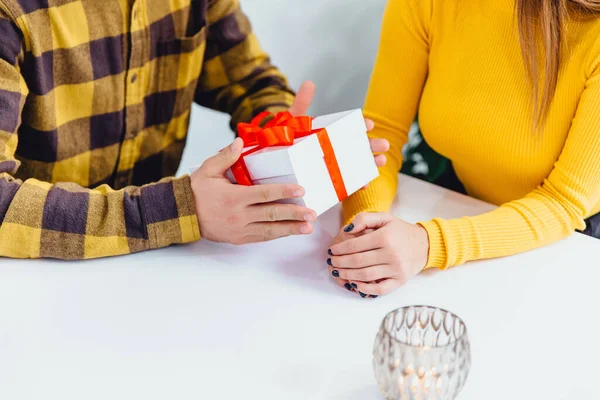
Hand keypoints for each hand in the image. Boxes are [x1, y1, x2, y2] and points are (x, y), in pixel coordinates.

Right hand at [191, 138, 315, 244]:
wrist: (182, 215)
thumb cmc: (196, 191)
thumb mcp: (208, 170)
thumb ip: (225, 157)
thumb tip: (239, 142)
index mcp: (234, 197)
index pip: (264, 194)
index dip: (284, 192)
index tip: (301, 190)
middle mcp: (239, 215)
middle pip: (272, 214)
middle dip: (294, 214)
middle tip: (312, 214)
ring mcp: (240, 228)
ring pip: (270, 230)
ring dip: (290, 229)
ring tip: (307, 228)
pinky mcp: (239, 238)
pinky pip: (261, 237)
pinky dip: (276, 235)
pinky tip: (289, 232)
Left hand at [289, 81, 388, 174]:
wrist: (276, 164)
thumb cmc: (287, 141)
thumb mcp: (293, 122)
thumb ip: (302, 105)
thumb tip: (309, 83)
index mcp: (332, 132)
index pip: (351, 126)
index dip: (362, 125)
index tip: (368, 124)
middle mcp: (338, 148)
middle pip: (360, 145)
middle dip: (373, 145)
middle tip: (384, 145)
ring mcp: (336, 165)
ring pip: (359, 164)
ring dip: (372, 163)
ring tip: (381, 161)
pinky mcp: (333, 181)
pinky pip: (348, 183)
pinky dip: (358, 184)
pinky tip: (365, 184)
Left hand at [327, 212, 429, 296]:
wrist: (425, 244)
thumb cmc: (401, 231)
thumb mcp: (385, 218)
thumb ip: (364, 218)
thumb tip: (347, 230)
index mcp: (385, 237)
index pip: (354, 245)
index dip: (339, 249)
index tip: (331, 251)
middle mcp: (391, 254)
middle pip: (357, 261)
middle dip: (339, 262)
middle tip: (331, 262)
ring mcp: (396, 269)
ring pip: (365, 275)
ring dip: (347, 275)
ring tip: (337, 272)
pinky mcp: (400, 281)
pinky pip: (379, 289)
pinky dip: (364, 288)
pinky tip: (353, 283)